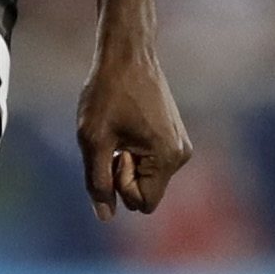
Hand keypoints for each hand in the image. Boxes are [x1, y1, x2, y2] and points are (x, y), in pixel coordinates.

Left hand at [76, 43, 188, 219]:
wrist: (127, 56)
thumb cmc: (107, 94)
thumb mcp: (93, 140)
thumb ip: (97, 182)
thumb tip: (105, 217)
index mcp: (167, 158)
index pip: (143, 204)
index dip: (121, 187)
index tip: (114, 155)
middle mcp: (181, 155)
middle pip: (145, 192)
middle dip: (122, 175)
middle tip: (113, 141)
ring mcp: (180, 145)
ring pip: (145, 177)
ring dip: (126, 162)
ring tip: (119, 131)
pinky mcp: (173, 136)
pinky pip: (149, 162)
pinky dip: (133, 152)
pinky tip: (124, 126)